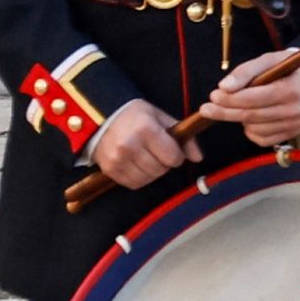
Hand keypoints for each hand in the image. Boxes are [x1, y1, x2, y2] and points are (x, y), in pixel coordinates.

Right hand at [69, 98, 189, 205]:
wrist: (101, 117)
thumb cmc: (136, 116)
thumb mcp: (161, 118)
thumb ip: (183, 136)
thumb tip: (198, 158)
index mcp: (145, 129)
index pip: (172, 157)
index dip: (176, 156)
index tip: (172, 150)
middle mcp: (130, 144)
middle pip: (161, 170)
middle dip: (165, 164)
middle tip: (158, 153)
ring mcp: (118, 158)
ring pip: (148, 179)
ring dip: (153, 172)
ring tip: (148, 159)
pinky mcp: (109, 169)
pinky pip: (133, 184)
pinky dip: (140, 178)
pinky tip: (138, 165)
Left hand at [196, 49, 299, 146]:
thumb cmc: (289, 70)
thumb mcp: (270, 60)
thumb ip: (247, 70)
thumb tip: (225, 86)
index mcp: (290, 89)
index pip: (255, 98)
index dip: (231, 98)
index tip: (214, 94)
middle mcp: (294, 111)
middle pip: (251, 116)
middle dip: (225, 112)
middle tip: (207, 108)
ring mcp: (293, 126)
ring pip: (253, 128)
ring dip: (239, 119)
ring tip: (239, 106)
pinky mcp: (290, 135)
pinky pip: (261, 139)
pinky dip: (250, 130)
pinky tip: (251, 118)